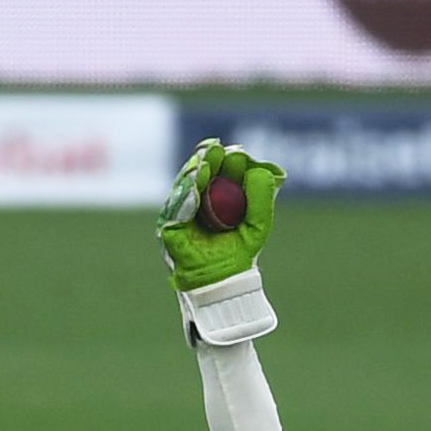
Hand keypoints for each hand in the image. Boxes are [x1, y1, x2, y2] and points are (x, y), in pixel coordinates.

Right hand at [157, 141, 280, 292]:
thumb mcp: (258, 221)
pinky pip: (176, 211)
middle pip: (196, 175)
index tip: (232, 151)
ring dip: (193, 174)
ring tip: (204, 164)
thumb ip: (261, 197)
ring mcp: (179, 215)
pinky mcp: (169, 230)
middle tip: (215, 149)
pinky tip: (195, 185)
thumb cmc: (239, 250)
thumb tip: (257, 168)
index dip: (222, 159)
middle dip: (205, 160)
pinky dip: (186, 198)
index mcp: (213, 195)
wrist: (225, 281)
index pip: (215, 171)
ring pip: (183, 189)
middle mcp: (193, 201)